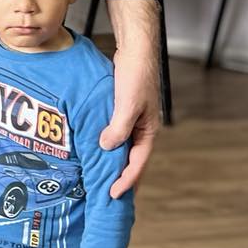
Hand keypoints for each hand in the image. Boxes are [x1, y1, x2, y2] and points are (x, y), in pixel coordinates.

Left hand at [100, 0, 162, 198]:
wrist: (136, 50)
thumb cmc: (134, 75)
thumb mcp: (126, 104)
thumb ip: (118, 127)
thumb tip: (106, 147)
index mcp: (148, 131)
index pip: (138, 163)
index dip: (126, 180)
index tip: (112, 194)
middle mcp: (143, 128)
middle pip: (134, 160)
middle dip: (124, 179)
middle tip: (111, 197)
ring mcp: (134, 119)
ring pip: (125, 147)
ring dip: (116, 163)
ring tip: (104, 179)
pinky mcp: (124, 110)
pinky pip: (117, 133)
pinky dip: (109, 144)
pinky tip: (98, 148)